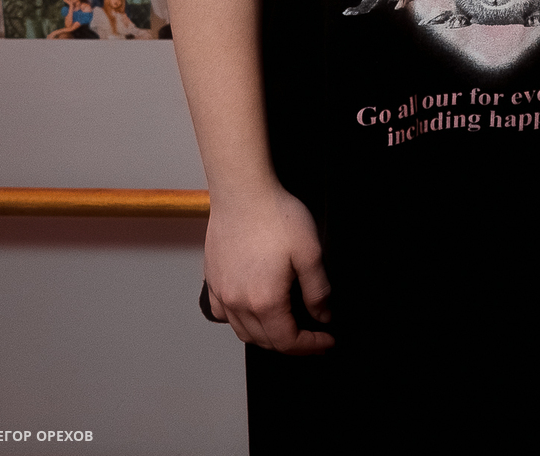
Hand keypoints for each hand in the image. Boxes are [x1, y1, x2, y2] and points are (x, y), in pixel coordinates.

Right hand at [201, 182, 333, 354]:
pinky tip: (253, 310)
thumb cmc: (277, 217)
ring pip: (243, 331)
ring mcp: (222, 294)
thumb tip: (323, 315)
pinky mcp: (212, 281)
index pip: (287, 340)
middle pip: (264, 341)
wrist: (243, 193)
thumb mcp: (310, 252)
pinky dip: (240, 321)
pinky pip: (223, 314)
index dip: (310, 346)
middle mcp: (239, 304)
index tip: (327, 341)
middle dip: (291, 343)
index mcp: (265, 301)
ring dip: (266, 335)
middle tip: (313, 335)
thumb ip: (317, 290)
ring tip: (287, 325)